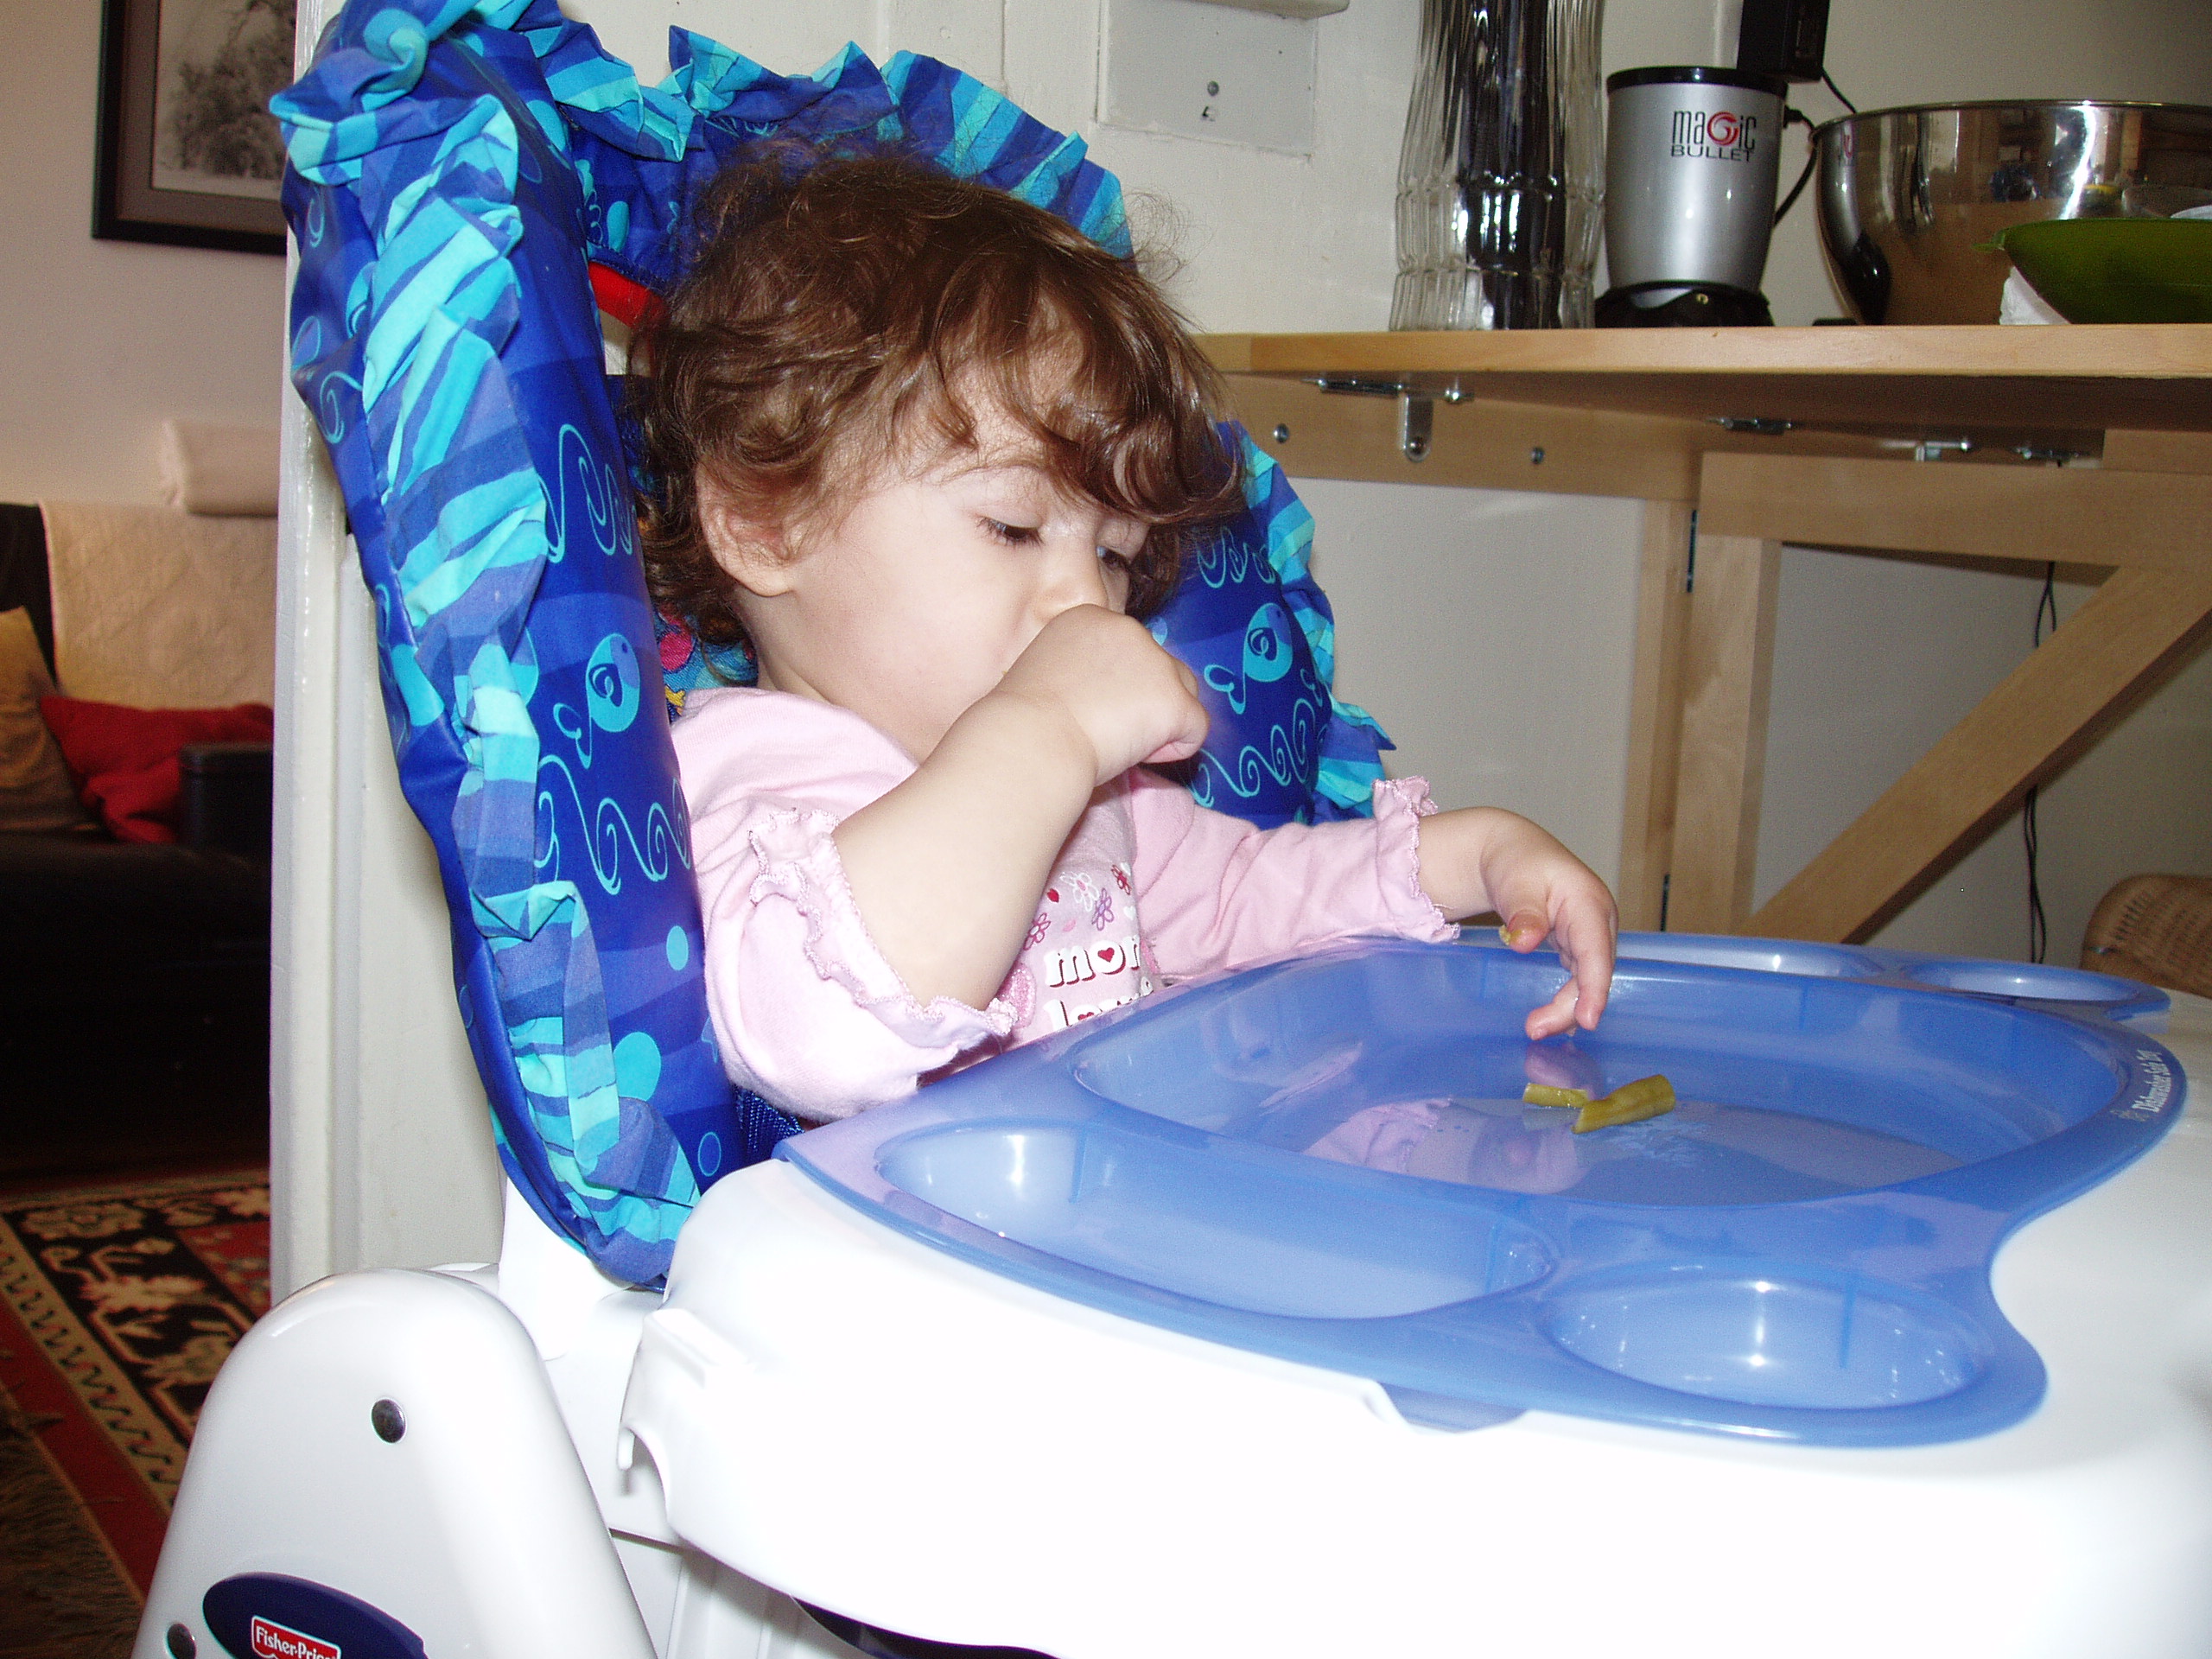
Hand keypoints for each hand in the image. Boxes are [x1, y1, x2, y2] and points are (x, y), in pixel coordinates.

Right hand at [990, 605, 1208, 785]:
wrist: (1030, 740)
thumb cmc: (1024, 721)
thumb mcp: (1048, 675)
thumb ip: (1085, 673)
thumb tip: (1107, 699)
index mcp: (1092, 619)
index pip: (1128, 652)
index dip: (1114, 689)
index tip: (1081, 710)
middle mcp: (1129, 629)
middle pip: (1161, 668)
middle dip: (1142, 703)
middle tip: (1100, 730)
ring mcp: (1157, 662)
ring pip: (1184, 694)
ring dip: (1161, 722)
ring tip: (1120, 742)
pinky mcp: (1175, 700)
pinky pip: (1196, 730)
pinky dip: (1173, 751)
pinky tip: (1136, 754)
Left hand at [1416, 808, 1617, 1038]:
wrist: (1509, 850)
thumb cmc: (1515, 861)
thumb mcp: (1516, 883)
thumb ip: (1524, 913)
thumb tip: (1525, 941)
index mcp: (1589, 903)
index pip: (1596, 951)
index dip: (1595, 988)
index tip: (1587, 1019)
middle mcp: (1598, 920)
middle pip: (1594, 972)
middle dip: (1571, 1006)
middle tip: (1536, 1029)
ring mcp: (1590, 933)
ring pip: (1587, 979)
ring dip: (1568, 1007)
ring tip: (1537, 1028)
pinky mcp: (1578, 943)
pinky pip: (1579, 977)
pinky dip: (1566, 998)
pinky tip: (1550, 1018)